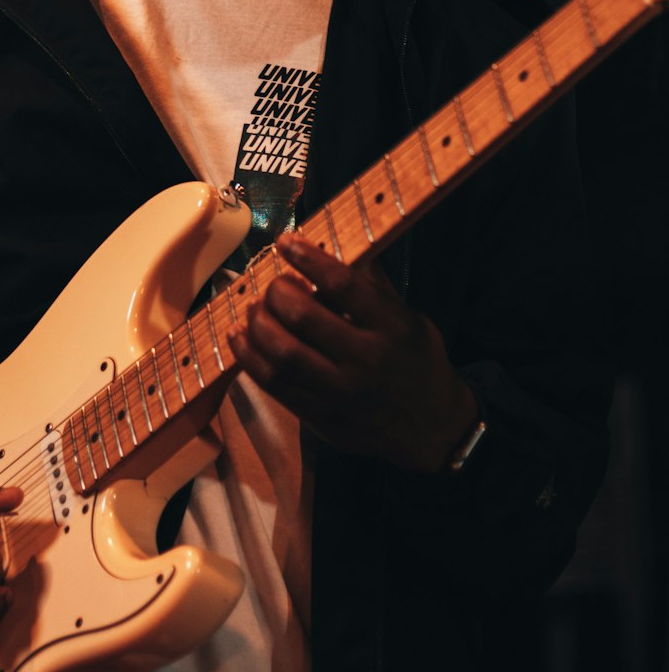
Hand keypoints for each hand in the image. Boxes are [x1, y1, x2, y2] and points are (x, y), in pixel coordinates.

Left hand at [229, 234, 478, 472]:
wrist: (432, 429)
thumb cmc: (417, 362)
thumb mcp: (409, 319)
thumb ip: (372, 286)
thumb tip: (331, 246)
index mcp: (392, 328)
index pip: (342, 285)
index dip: (307, 259)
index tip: (285, 242)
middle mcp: (367, 360)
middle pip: (303, 317)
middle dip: (277, 292)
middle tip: (275, 285)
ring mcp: (341, 393)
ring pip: (282, 353)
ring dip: (257, 323)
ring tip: (255, 308)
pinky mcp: (320, 417)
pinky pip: (273, 384)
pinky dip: (248, 356)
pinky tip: (240, 336)